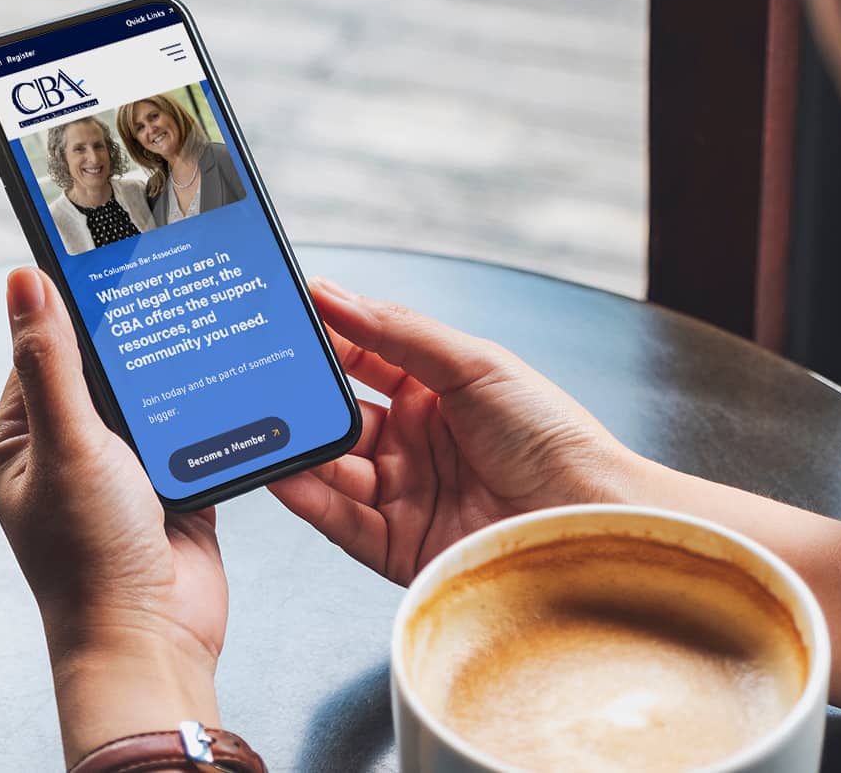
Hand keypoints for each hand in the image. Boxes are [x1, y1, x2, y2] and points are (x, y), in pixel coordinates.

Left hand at [0, 268, 226, 763]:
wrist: (153, 640)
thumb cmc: (90, 559)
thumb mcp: (67, 446)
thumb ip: (50, 361)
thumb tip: (24, 279)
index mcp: (19, 439)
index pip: (42, 348)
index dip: (71, 303)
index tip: (104, 254)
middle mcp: (67, 450)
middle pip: (101, 367)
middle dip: (132, 334)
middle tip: (165, 277)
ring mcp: (121, 468)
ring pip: (150, 393)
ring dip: (174, 368)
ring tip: (201, 318)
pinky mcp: (172, 482)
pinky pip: (191, 425)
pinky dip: (208, 404)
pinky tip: (228, 372)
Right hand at [269, 279, 645, 584]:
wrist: (588, 517)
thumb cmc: (551, 435)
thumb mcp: (474, 363)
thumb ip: (397, 331)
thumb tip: (334, 293)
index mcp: (436, 392)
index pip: (361, 359)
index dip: (322, 341)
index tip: (279, 319)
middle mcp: (416, 442)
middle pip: (338, 417)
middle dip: (298, 401)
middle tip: (253, 380)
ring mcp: (406, 494)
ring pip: (332, 469)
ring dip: (296, 449)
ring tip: (257, 428)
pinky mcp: (400, 546)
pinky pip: (341, 520)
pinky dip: (308, 498)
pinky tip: (283, 474)